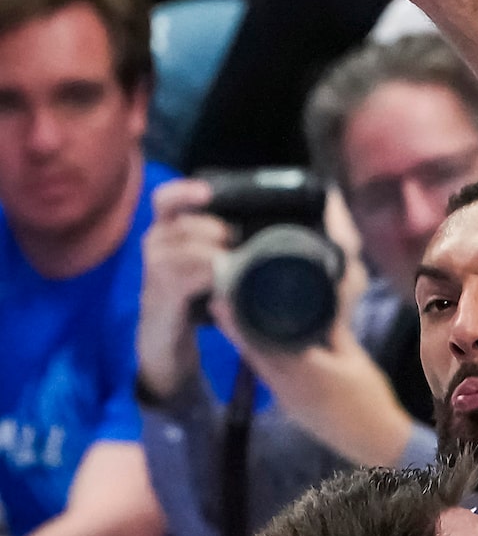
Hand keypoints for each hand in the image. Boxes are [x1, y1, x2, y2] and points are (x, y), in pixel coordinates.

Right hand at [138, 178, 232, 398]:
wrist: (167, 344)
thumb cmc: (192, 299)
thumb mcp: (205, 265)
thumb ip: (222, 245)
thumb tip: (266, 228)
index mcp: (167, 233)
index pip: (165, 199)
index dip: (184, 191)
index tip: (208, 193)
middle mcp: (155, 247)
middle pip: (178, 223)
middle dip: (210, 229)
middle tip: (232, 240)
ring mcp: (153, 272)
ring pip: (180, 249)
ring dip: (209, 253)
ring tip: (230, 263)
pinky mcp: (158, 297)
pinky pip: (179, 278)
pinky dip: (204, 277)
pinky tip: (221, 283)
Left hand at [212, 300, 415, 465]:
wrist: (374, 441)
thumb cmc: (369, 399)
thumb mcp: (356, 359)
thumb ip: (336, 332)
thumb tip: (325, 307)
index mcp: (303, 369)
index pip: (262, 342)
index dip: (240, 323)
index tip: (224, 304)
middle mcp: (287, 386)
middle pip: (252, 354)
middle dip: (234, 331)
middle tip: (218, 307)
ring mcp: (286, 400)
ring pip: (258, 368)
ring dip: (246, 346)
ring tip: (235, 324)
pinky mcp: (290, 409)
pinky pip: (269, 380)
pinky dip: (260, 362)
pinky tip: (261, 351)